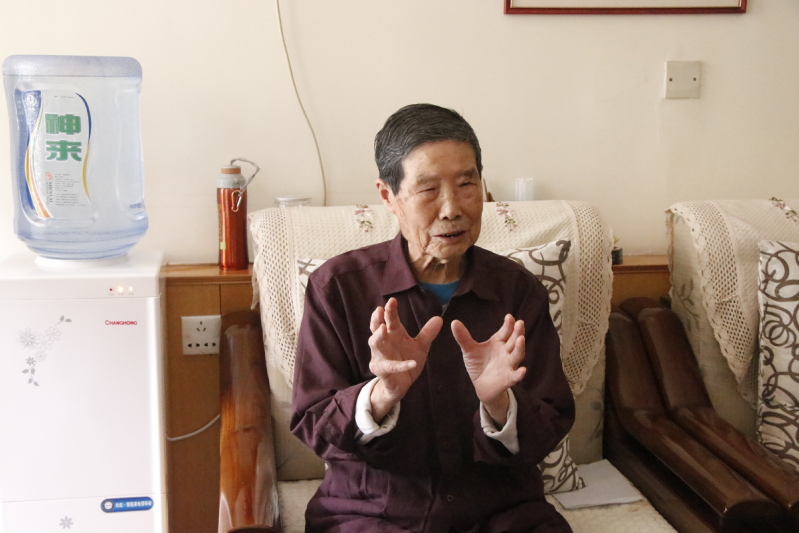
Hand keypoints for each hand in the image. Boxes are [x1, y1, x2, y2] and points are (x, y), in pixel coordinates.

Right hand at [368, 298, 441, 421]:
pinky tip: (412, 363)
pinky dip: (401, 365)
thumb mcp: (421, 346)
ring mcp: (380, 357)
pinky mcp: (382, 371)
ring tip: (384, 329)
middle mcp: (383, 343)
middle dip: (378, 319)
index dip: (390, 310)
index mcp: (393, 334)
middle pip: (377, 329)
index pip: (389, 320)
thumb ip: (428, 333)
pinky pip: (390, 367)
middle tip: (381, 309)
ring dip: (378, 337)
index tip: (392, 300)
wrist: (402, 384)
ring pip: (375, 345)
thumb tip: (439, 319)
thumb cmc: (407, 359)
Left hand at [451, 315, 526, 424]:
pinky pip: (516, 376)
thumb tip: (454, 322)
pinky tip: (523, 370)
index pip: (505, 331)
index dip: (508, 324)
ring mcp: (509, 365)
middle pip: (514, 340)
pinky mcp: (509, 378)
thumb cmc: (478, 364)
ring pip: (517, 355)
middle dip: (517, 332)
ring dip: (520, 348)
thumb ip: (463, 337)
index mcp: (498, 342)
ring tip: (521, 339)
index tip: (509, 316)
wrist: (481, 385)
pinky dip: (520, 374)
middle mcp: (506, 352)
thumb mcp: (469, 350)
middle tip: (519, 322)